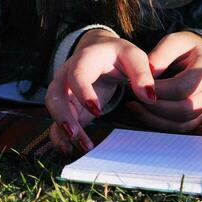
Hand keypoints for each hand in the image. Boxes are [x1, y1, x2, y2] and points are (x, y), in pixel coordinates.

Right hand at [46, 28, 157, 155]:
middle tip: (75, 135)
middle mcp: (67, 74)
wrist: (99, 51)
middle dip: (62, 116)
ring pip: (53, 109)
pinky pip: (56, 120)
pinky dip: (59, 135)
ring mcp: (64, 90)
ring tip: (78, 148)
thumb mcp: (133, 56)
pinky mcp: (67, 105)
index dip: (83, 92)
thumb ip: (142, 74)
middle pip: (55, 94)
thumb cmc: (118, 55)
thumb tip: (149, 97)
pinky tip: (69, 150)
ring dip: (61, 129)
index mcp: (85, 60)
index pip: (77, 74)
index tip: (97, 111)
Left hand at [124, 31, 201, 131]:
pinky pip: (182, 128)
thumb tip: (148, 78)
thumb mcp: (173, 41)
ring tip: (134, 106)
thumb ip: (159, 55)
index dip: (156, 90)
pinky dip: (162, 124)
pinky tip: (144, 114)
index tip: (135, 84)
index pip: (181, 88)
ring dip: (155, 118)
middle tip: (132, 98)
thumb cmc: (186, 48)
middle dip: (154, 107)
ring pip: (183, 124)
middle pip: (183, 109)